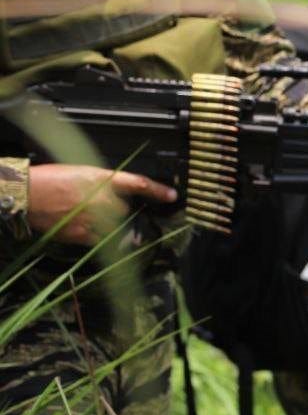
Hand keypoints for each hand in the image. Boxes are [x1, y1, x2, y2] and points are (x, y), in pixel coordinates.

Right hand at [26, 164, 177, 245]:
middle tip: (103, 210)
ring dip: (111, 227)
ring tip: (91, 221)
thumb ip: (104, 184)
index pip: (140, 184)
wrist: (27, 194)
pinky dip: (103, 241)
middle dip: (120, 212)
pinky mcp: (84, 234)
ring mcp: (96, 218)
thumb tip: (115, 195)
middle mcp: (105, 198)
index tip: (173, 196)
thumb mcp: (83, 173)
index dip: (159, 190)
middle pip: (126, 210)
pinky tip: (93, 235)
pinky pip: (104, 241)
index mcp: (105, 179)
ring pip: (117, 227)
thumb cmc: (51, 180)